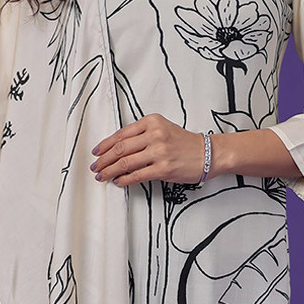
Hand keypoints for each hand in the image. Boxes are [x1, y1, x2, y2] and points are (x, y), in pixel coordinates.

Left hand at [91, 113, 205, 186]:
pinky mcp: (163, 169)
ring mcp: (159, 152)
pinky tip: (118, 181)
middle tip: (95, 166)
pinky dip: (124, 179)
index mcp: (152, 122)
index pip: (122, 134)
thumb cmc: (185, 143)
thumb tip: (118, 148)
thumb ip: (142, 134)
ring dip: (110, 170)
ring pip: (125, 162)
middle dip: (104, 159)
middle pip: (120, 148)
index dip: (105, 144)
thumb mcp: (163, 129)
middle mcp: (155, 135)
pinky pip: (137, 175)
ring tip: (102, 175)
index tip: (97, 151)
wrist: (208, 153)